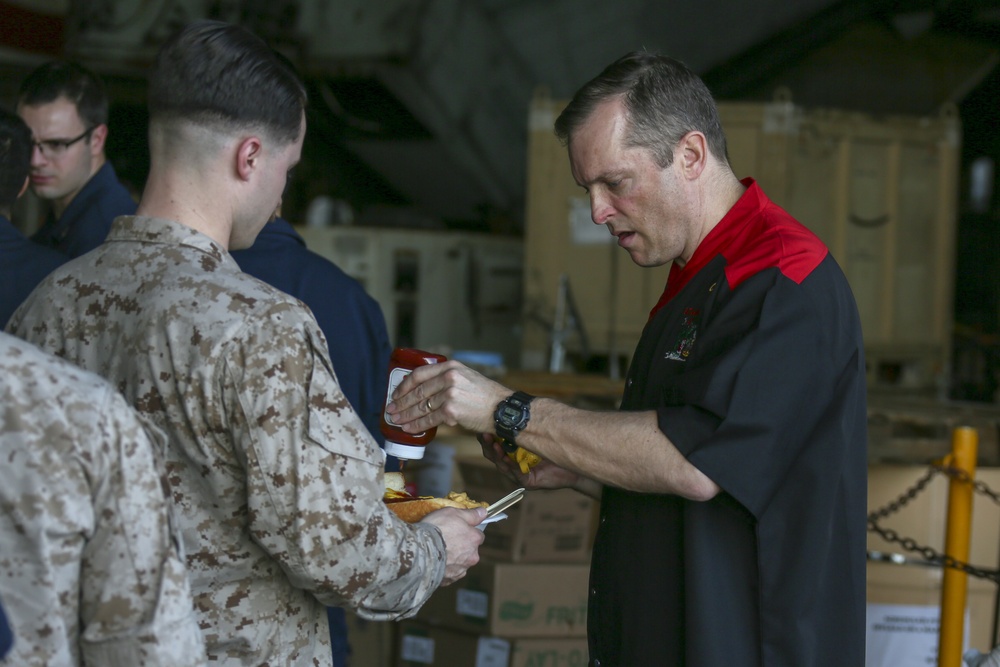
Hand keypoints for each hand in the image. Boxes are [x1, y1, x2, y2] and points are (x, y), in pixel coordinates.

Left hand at [386, 361, 508, 434]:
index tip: (395, 393)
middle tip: (391, 410)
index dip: (404, 385)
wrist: (502, 409)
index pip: (419, 374)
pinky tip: (409, 428)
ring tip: (396, 420)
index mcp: (451, 367)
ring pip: (421, 406)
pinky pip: (429, 419)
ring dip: (406, 415)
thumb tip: (425, 391)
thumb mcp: (467, 377)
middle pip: (418, 391)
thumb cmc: (486, 396)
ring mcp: (450, 394)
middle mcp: (449, 378)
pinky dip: (417, 425)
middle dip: (401, 402)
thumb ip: (447, 379)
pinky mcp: (452, 411)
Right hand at [420, 506, 485, 585]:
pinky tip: (436, 562)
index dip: (468, 532)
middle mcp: (472, 556)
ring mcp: (461, 570)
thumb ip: (471, 514)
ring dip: (453, 558)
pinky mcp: (449, 580)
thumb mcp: (454, 513)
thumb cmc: (437, 529)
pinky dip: (445, 569)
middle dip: (462, 547)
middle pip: (470, 550)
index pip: (478, 535)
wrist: (420, 551)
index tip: (458, 530)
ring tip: (439, 552)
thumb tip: (484, 512)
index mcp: (474, 539)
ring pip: (460, 563)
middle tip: (446, 540)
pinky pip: (450, 573)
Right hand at [478, 433, 580, 490]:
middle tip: (485, 435)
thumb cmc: (556, 449)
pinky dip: (511, 466)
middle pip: (494, 455)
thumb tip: (514, 405)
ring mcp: (519, 474)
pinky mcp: (528, 482)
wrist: (574, 465)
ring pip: (503, 465)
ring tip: (495, 445)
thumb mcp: (538, 434)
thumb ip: (526, 425)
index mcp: (513, 452)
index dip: (488, 437)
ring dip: (497, 455)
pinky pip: (516, 474)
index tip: (482, 426)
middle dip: (489, 445)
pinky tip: (506, 458)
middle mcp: (514, 464)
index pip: (495, 444)